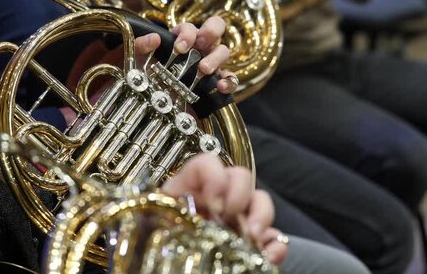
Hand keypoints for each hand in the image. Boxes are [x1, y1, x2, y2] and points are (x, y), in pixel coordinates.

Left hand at [60, 17, 237, 122]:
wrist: (152, 105)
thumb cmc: (146, 77)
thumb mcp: (137, 61)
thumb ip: (140, 47)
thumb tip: (154, 38)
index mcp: (182, 39)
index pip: (190, 26)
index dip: (187, 33)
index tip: (179, 48)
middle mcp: (200, 48)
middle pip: (216, 27)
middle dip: (210, 31)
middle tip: (200, 45)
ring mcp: (211, 65)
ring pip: (224, 51)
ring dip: (216, 58)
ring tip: (204, 69)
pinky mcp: (216, 85)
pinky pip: (231, 79)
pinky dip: (228, 82)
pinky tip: (220, 87)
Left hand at [162, 154, 287, 264]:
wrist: (167, 271)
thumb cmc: (154, 255)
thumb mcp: (151, 230)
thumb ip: (159, 220)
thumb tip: (178, 218)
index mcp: (186, 193)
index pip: (206, 164)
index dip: (214, 175)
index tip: (214, 201)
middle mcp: (214, 203)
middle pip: (239, 176)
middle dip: (239, 195)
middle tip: (228, 218)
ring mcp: (235, 223)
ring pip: (260, 201)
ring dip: (261, 216)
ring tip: (252, 237)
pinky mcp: (252, 246)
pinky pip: (275, 238)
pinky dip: (276, 246)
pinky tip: (268, 257)